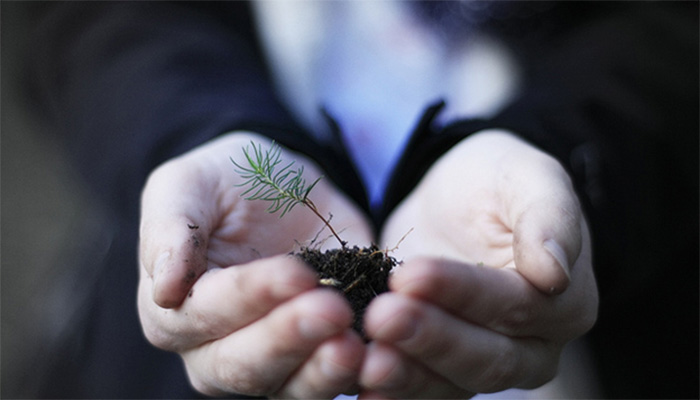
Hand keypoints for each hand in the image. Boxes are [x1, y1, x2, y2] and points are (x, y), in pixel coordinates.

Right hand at [137, 132, 372, 397]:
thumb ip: (170, 229)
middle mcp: (216, 351)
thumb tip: (165, 288)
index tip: (296, 272)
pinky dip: (358, 373)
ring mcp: (272, 362)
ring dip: (323, 371)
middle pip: (245, 364)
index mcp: (174, 311)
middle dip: (289, 339)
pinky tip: (380, 355)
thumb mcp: (187, 185)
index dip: (251, 296)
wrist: (281, 188)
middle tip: (333, 311)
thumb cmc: (224, 183)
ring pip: (290, 386)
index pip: (206, 313)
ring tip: (355, 347)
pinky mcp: (318, 357)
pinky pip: (333, 380)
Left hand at [360, 129, 597, 397]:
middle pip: (487, 359)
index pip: (516, 305)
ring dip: (407, 375)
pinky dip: (391, 392)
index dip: (462, 292)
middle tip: (382, 317)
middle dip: (431, 339)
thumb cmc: (494, 182)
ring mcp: (485, 365)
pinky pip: (421, 390)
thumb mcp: (527, 177)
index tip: (410, 274)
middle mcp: (532, 348)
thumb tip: (554, 273)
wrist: (451, 200)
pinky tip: (359, 384)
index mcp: (564, 303)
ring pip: (451, 385)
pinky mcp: (441, 369)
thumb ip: (549, 217)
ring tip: (366, 360)